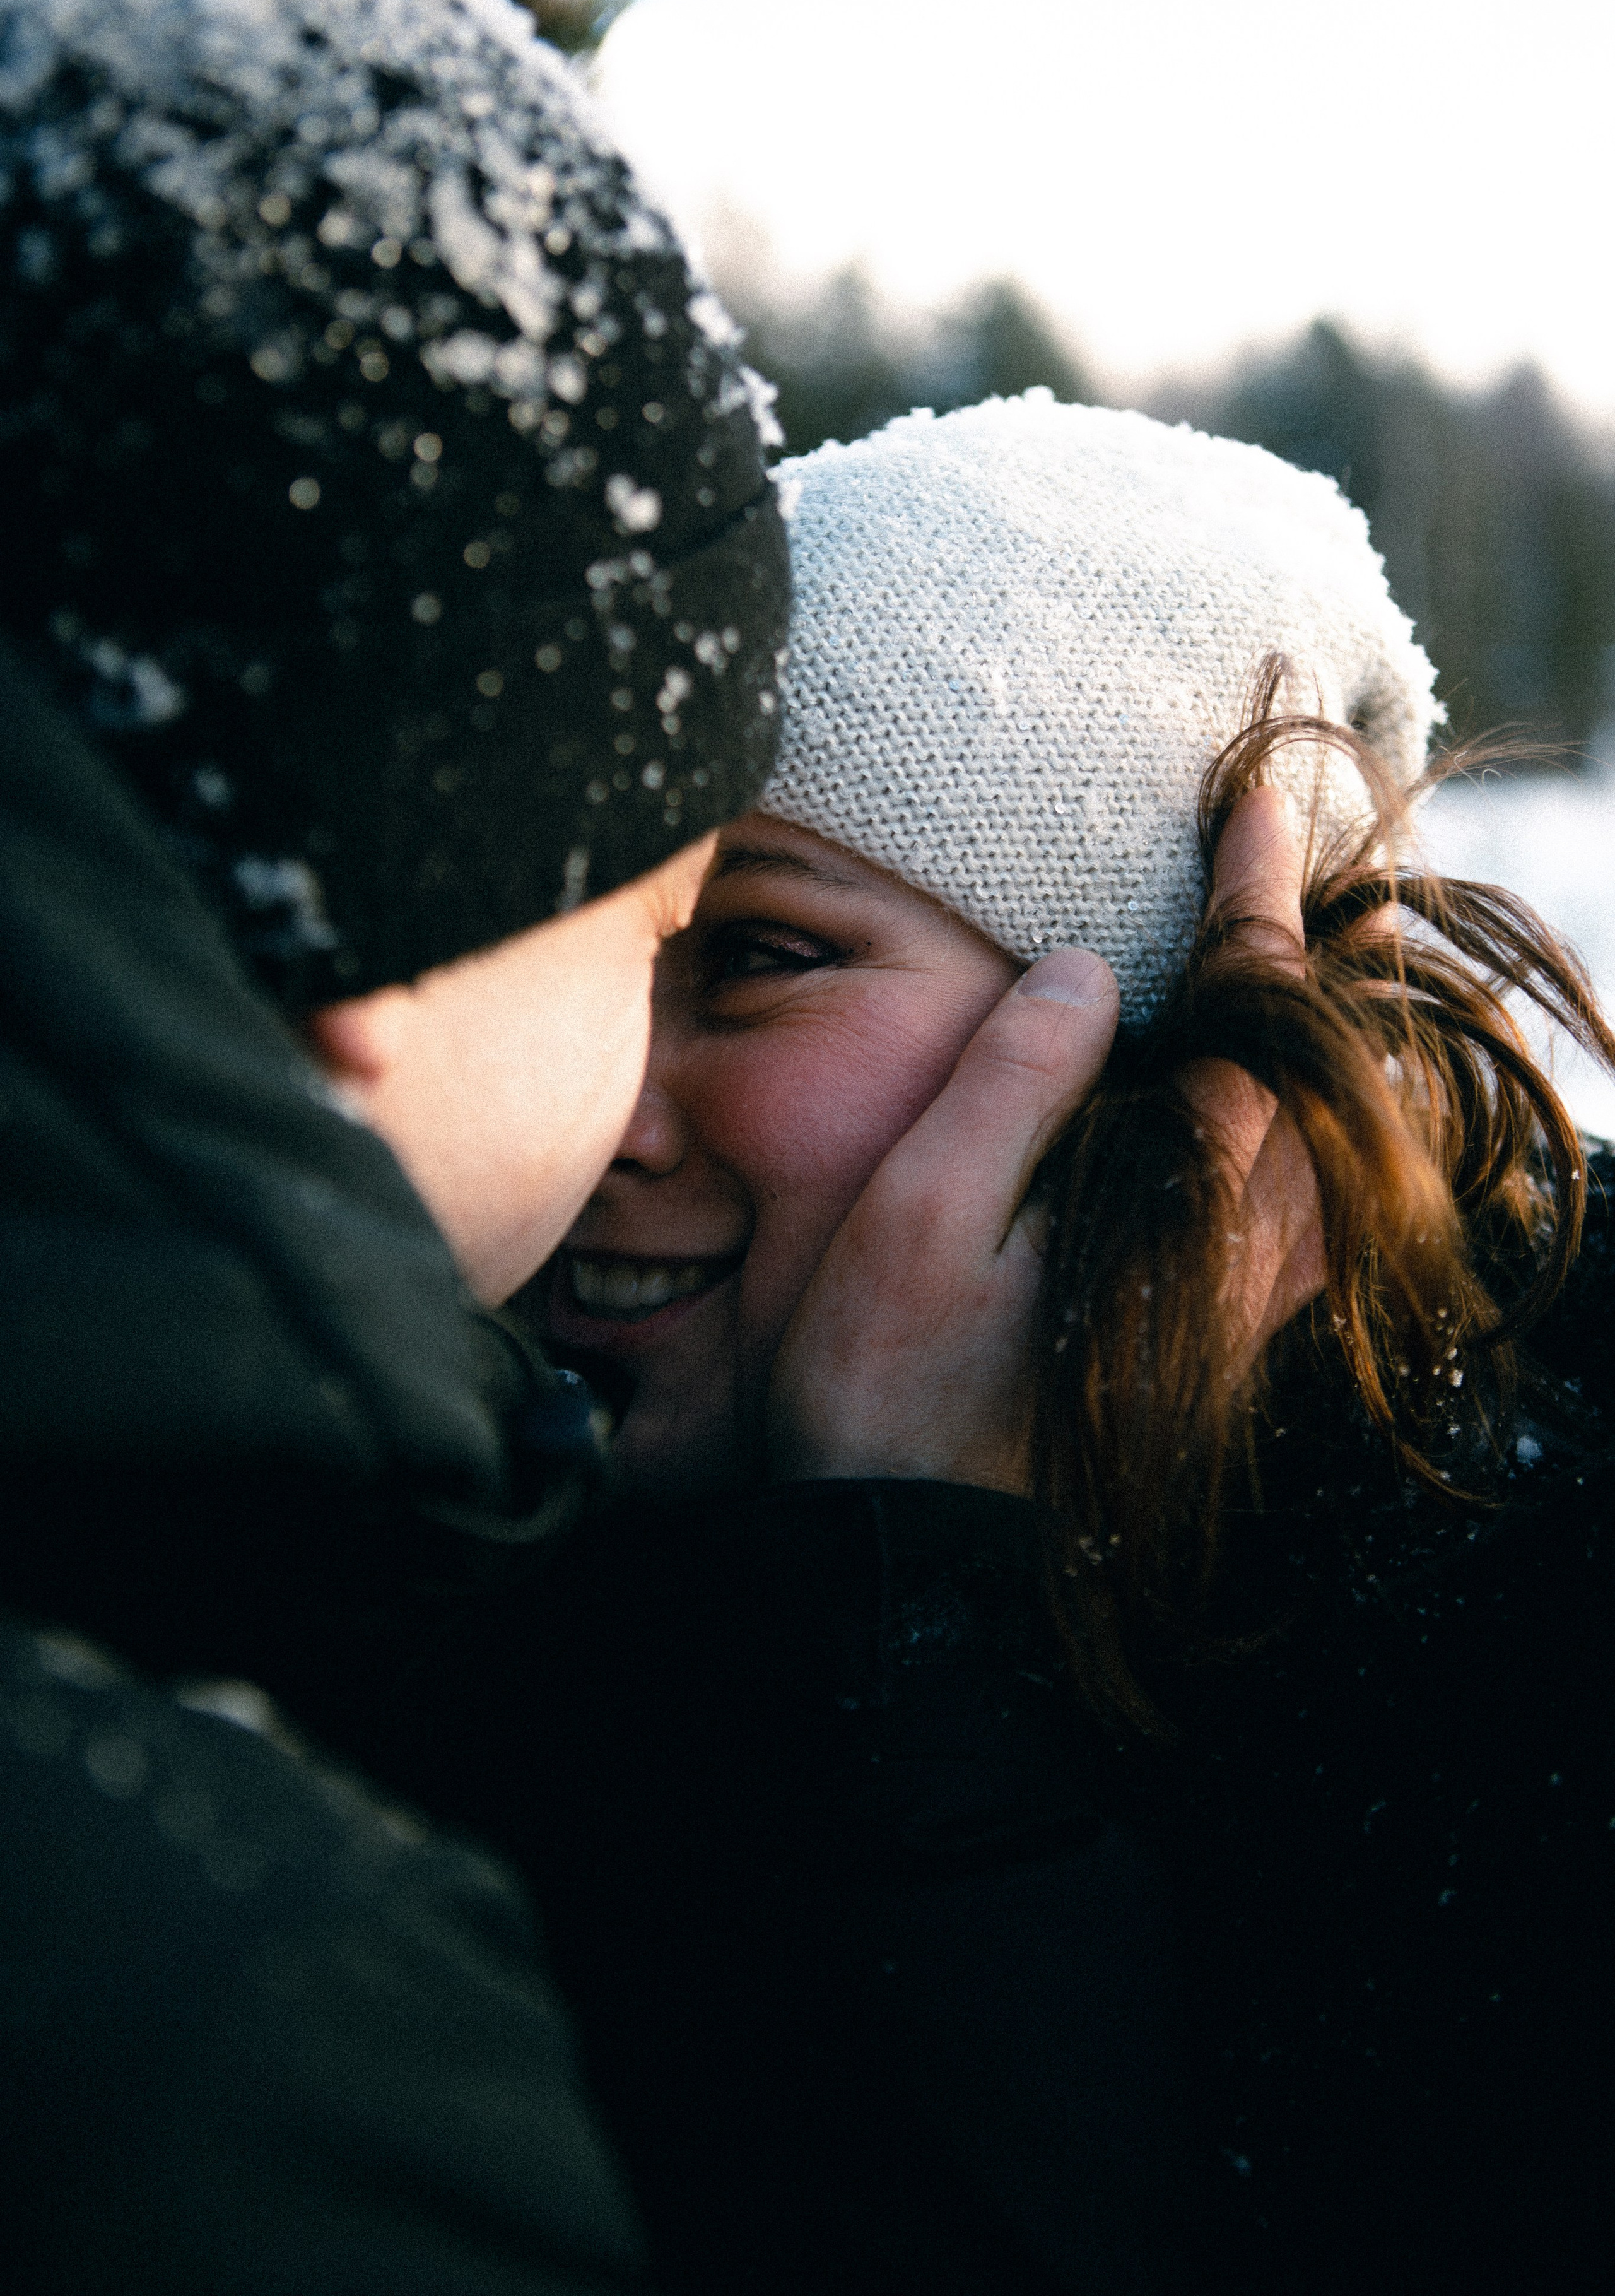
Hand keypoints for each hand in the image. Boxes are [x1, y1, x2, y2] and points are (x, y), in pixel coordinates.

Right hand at [767, 786, 1323, 1492]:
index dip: (1252, 896)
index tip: (1251, 804)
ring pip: (1339, 1156)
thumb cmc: (888, 1393)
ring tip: (1314, 970)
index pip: (1250, 1013)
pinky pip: (1310, 1222)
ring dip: (1333, 1049)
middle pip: (1336, 1081)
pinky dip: (1318, 1139)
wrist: (906, 1570)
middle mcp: (1239, 1255)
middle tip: (1325, 870)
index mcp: (1174, 1201)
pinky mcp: (1215, 1348)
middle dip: (1337, 963)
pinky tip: (1280, 1121)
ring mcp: (1239, 1310)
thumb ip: (1009, 1086)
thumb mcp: (914, 1218)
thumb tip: (1091, 971)